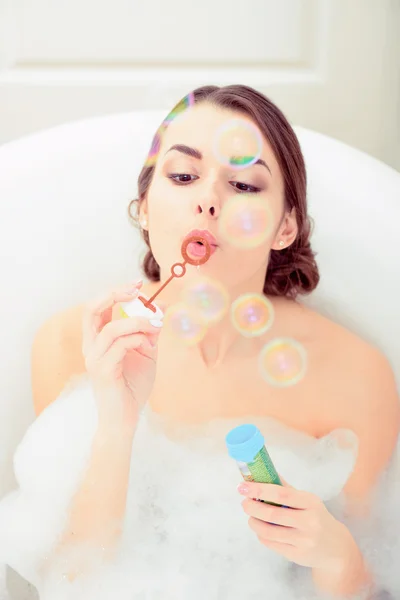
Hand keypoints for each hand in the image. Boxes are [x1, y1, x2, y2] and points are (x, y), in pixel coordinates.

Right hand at [82, 280, 162, 424]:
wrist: (126, 419)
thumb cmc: (134, 386)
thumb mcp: (146, 353)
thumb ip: (150, 331)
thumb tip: (161, 308)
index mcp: (98, 340)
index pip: (97, 307)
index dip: (115, 292)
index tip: (137, 284)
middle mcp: (91, 347)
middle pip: (90, 310)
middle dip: (114, 295)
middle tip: (136, 291)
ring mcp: (94, 360)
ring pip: (110, 329)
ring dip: (137, 323)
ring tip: (155, 328)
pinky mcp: (103, 372)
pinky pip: (119, 346)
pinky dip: (137, 340)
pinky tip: (150, 346)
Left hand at [238, 477, 354, 571]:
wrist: (336, 548)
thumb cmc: (317, 518)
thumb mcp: (308, 501)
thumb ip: (286, 489)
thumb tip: (264, 473)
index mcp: (310, 502)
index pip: (281, 494)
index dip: (260, 490)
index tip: (243, 486)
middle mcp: (309, 521)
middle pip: (272, 514)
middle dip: (253, 507)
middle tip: (244, 502)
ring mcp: (303, 540)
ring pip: (269, 531)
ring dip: (254, 522)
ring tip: (251, 517)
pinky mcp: (297, 555)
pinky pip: (272, 544)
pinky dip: (261, 535)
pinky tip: (261, 530)